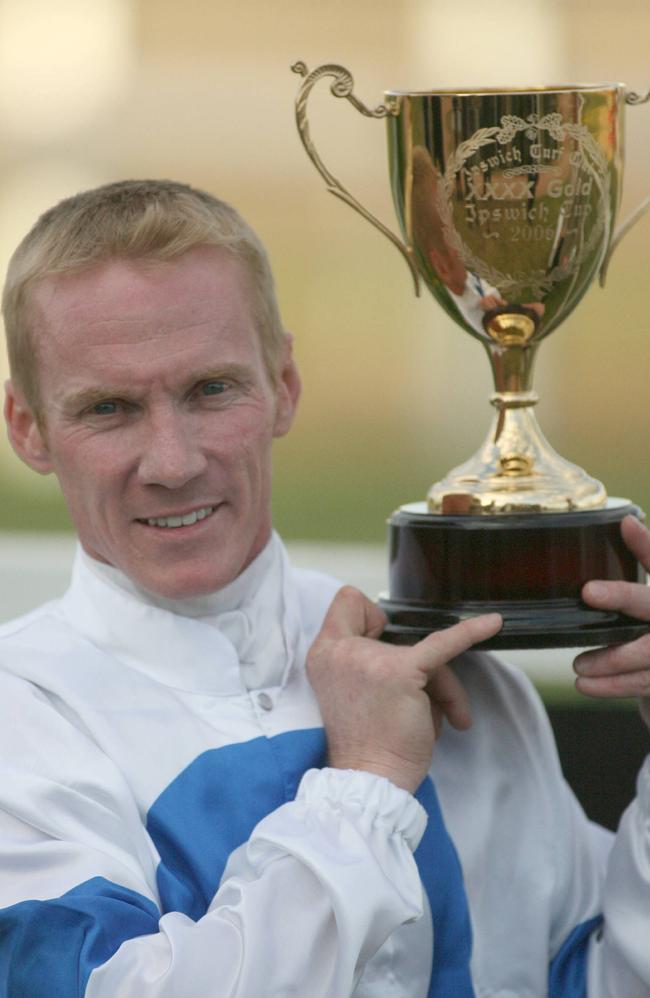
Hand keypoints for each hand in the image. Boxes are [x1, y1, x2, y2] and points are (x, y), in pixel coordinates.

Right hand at [307, 586, 501, 792]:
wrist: (370, 781)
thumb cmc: (368, 746)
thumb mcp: (351, 692)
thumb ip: (367, 661)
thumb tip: (415, 651)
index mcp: (324, 654)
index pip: (349, 604)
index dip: (374, 623)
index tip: (383, 654)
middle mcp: (340, 651)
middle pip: (398, 635)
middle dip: (420, 668)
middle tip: (424, 704)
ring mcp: (369, 658)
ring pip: (425, 651)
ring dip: (442, 688)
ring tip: (447, 722)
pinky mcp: (401, 670)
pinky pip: (445, 644)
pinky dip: (471, 632)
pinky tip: (493, 624)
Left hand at [575, 515, 649, 727]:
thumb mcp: (645, 604)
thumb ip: (635, 575)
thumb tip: (618, 528)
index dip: (646, 544)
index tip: (627, 524)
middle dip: (623, 596)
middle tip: (589, 591)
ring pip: (646, 651)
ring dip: (609, 658)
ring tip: (578, 664)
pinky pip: (642, 683)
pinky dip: (611, 686)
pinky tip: (585, 684)